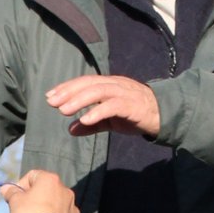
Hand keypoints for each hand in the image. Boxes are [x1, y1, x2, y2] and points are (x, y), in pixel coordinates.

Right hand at [1, 168, 79, 212]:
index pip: (32, 176)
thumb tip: (5, 188)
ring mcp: (71, 206)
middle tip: (22, 212)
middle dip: (33, 200)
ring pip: (53, 205)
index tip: (14, 197)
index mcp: (50, 180)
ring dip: (43, 211)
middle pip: (44, 191)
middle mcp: (64, 189)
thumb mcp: (15, 201)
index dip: (20, 186)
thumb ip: (11, 192)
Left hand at [45, 75, 160, 137]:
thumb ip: (92, 124)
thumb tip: (71, 130)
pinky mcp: (132, 105)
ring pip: (98, 91)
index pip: (84, 82)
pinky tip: (85, 119)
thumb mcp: (110, 121)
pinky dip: (98, 111)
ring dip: (79, 100)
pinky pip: (113, 106)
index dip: (67, 87)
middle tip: (52, 102)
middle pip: (88, 84)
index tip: (50, 96)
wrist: (163, 115)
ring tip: (64, 110)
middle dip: (68, 92)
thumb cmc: (135, 114)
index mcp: (108, 85)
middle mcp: (114, 85)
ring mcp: (124, 93)